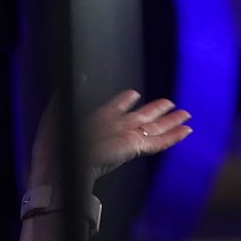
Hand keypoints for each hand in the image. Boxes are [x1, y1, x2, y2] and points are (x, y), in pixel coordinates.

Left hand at [30, 89, 191, 186]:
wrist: (60, 165)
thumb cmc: (54, 144)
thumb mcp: (59, 111)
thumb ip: (70, 93)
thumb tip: (81, 75)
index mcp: (96, 122)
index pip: (114, 109)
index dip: (124, 101)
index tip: (133, 94)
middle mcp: (114, 130)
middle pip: (141, 118)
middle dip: (156, 110)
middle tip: (170, 103)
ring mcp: (125, 139)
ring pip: (154, 130)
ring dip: (170, 122)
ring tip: (185, 115)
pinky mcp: (133, 148)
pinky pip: (157, 142)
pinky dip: (172, 136)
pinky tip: (186, 130)